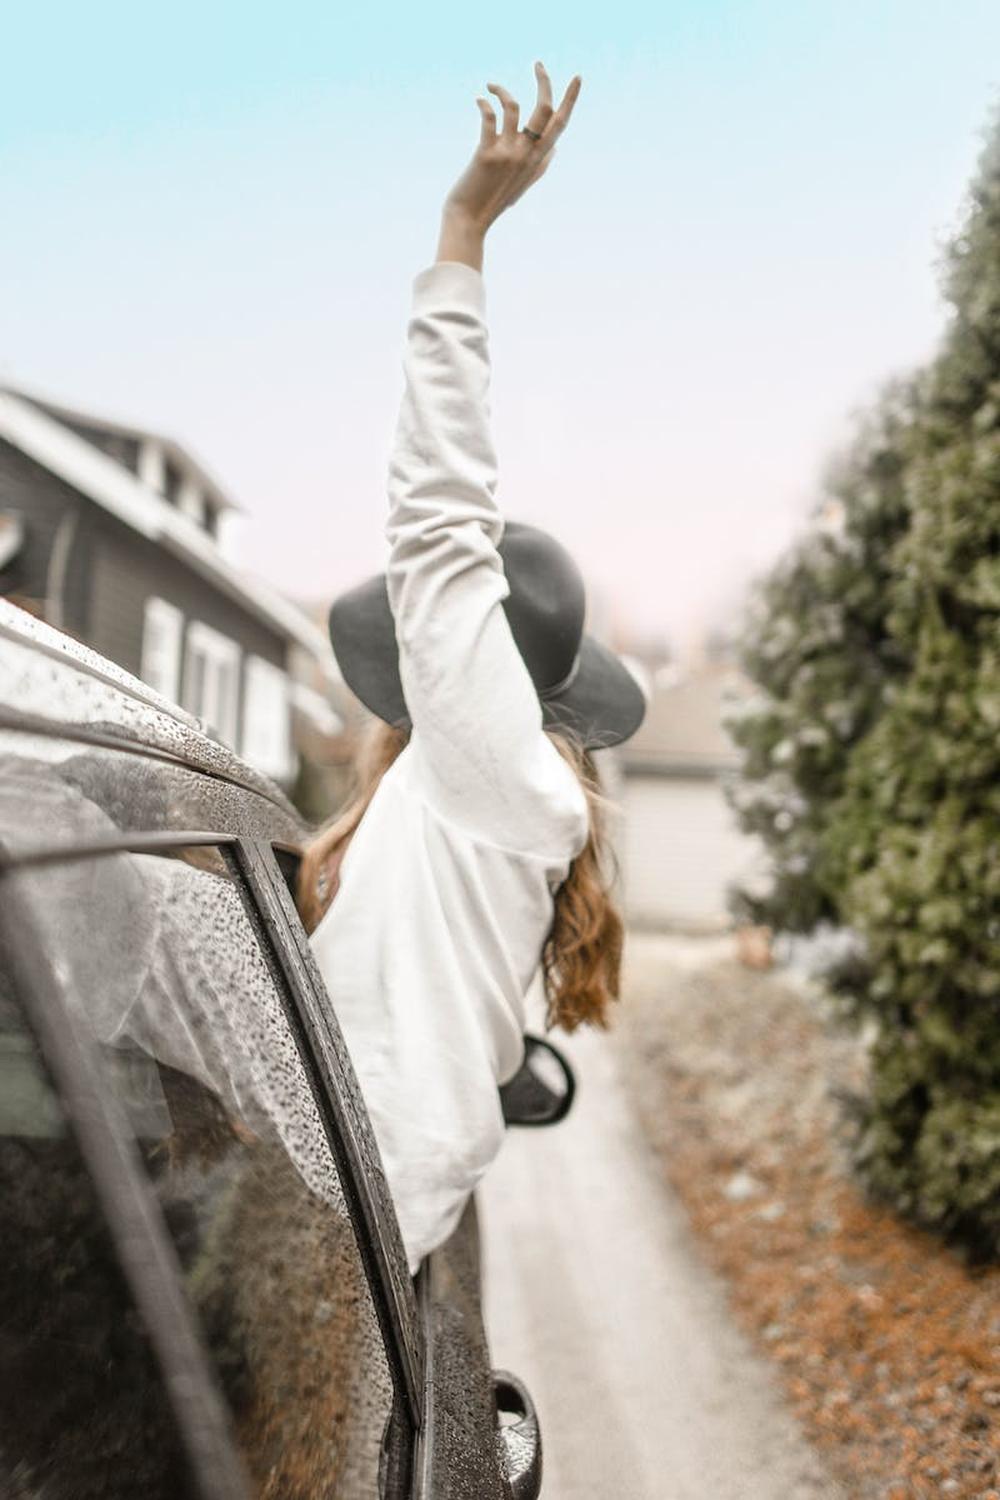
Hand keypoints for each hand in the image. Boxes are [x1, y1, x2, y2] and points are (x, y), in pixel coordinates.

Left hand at [437, 63, 581, 269]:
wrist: (469, 221)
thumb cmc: (493, 200)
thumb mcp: (523, 184)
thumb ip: (541, 165)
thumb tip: (556, 148)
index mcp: (538, 160)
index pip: (560, 124)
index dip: (570, 99)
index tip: (576, 77)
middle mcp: (527, 155)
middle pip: (544, 110)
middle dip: (544, 82)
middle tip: (538, 64)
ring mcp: (508, 154)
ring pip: (514, 107)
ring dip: (502, 90)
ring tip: (490, 86)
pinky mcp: (487, 154)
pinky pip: (489, 117)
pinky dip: (484, 103)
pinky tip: (479, 99)